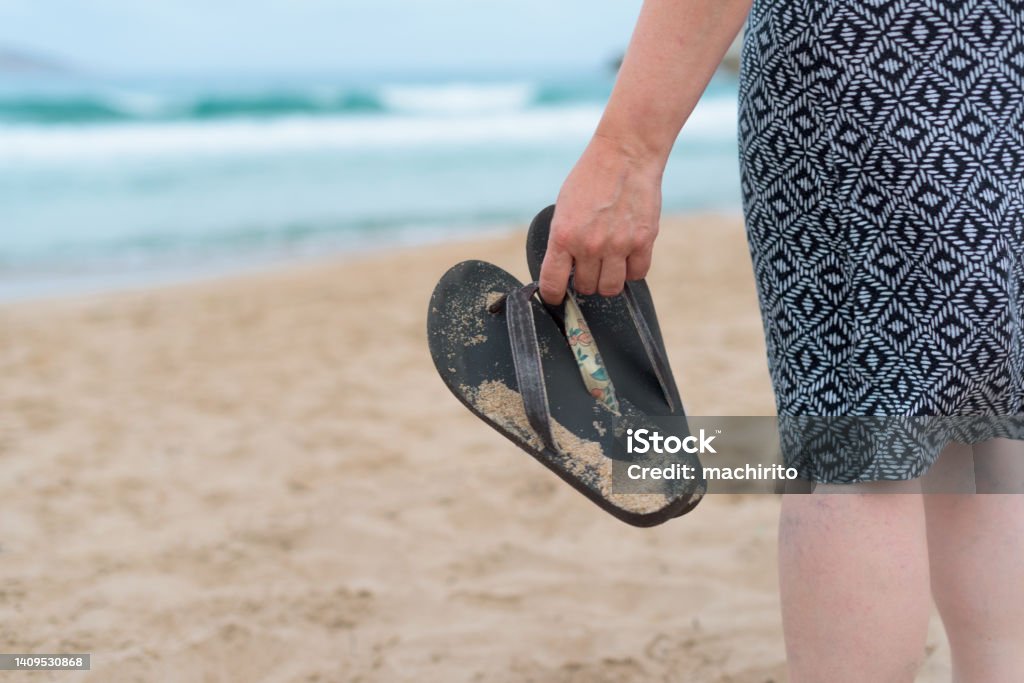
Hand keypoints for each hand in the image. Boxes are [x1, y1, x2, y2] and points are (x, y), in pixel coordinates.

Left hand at [539, 133, 662, 304]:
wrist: (625, 155)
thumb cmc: (591, 178)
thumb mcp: (563, 208)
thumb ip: (563, 240)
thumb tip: (563, 270)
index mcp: (563, 236)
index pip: (552, 284)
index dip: (552, 295)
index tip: (555, 296)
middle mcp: (590, 245)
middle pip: (586, 288)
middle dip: (585, 281)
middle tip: (588, 266)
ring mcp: (618, 245)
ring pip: (611, 288)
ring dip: (607, 280)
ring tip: (607, 264)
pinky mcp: (643, 241)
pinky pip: (637, 274)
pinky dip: (631, 270)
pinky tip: (627, 256)